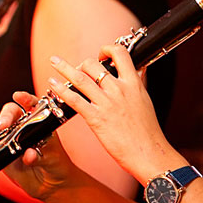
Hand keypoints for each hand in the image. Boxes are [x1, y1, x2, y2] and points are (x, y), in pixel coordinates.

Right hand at [0, 91, 81, 200]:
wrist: (51, 185)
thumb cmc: (56, 164)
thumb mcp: (52, 156)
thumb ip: (40, 154)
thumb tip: (29, 154)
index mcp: (38, 121)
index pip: (31, 105)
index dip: (25, 99)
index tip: (19, 97)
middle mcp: (21, 127)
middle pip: (10, 113)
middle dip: (5, 116)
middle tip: (3, 124)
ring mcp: (9, 139)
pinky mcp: (0, 153)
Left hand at [49, 45, 185, 182]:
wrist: (149, 154)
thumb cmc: (148, 132)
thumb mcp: (145, 101)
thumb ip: (137, 85)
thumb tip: (137, 70)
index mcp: (133, 84)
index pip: (120, 54)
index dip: (107, 49)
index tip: (101, 56)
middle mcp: (119, 90)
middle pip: (93, 65)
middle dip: (82, 64)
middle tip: (77, 70)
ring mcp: (107, 103)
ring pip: (80, 78)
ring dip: (64, 68)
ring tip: (54, 61)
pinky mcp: (96, 118)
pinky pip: (74, 99)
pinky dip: (61, 89)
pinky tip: (53, 84)